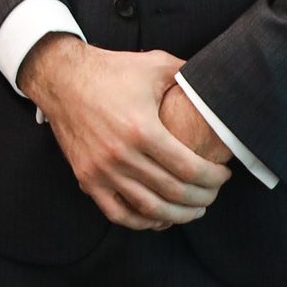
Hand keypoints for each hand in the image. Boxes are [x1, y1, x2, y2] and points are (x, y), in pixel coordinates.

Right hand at [20, 35, 231, 230]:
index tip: (224, 175)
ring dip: (177, 215)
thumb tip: (217, 80)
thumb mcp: (155, 64)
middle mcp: (122, 155)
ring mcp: (102, 171)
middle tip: (213, 194)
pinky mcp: (87, 178)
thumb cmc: (111, 70)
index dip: (213, 178)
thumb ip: (188, 74)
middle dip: (202, 199)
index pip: (189, 168)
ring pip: (148, 209)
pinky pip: (118, 213)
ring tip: (193, 210)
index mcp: (142, 129)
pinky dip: (141, 222)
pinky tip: (158, 218)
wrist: (62, 78)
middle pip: (173, 192)